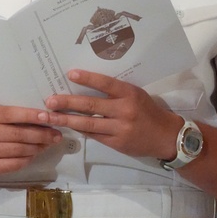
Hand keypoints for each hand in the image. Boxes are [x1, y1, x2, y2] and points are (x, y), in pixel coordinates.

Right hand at [0, 105, 61, 181]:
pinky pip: (15, 163)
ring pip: (19, 149)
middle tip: (56, 135)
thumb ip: (16, 118)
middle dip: (41, 134)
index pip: (12, 113)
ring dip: (37, 147)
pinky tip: (34, 155)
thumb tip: (45, 118)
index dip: (31, 115)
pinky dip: (28, 159)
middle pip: (18, 133)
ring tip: (47, 145)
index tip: (48, 117)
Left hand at [39, 70, 179, 159]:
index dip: (87, 78)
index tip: (70, 74)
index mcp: (130, 94)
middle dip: (67, 103)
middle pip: (91, 105)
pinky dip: (80, 130)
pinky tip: (67, 126)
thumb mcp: (136, 94)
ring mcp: (120, 128)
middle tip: (50, 101)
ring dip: (67, 120)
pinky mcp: (117, 143)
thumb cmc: (148, 110)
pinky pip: (94, 135)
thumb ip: (115, 91)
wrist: (167, 137)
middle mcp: (124, 110)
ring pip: (88, 123)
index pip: (106, 83)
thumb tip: (85, 84)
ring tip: (50, 117)